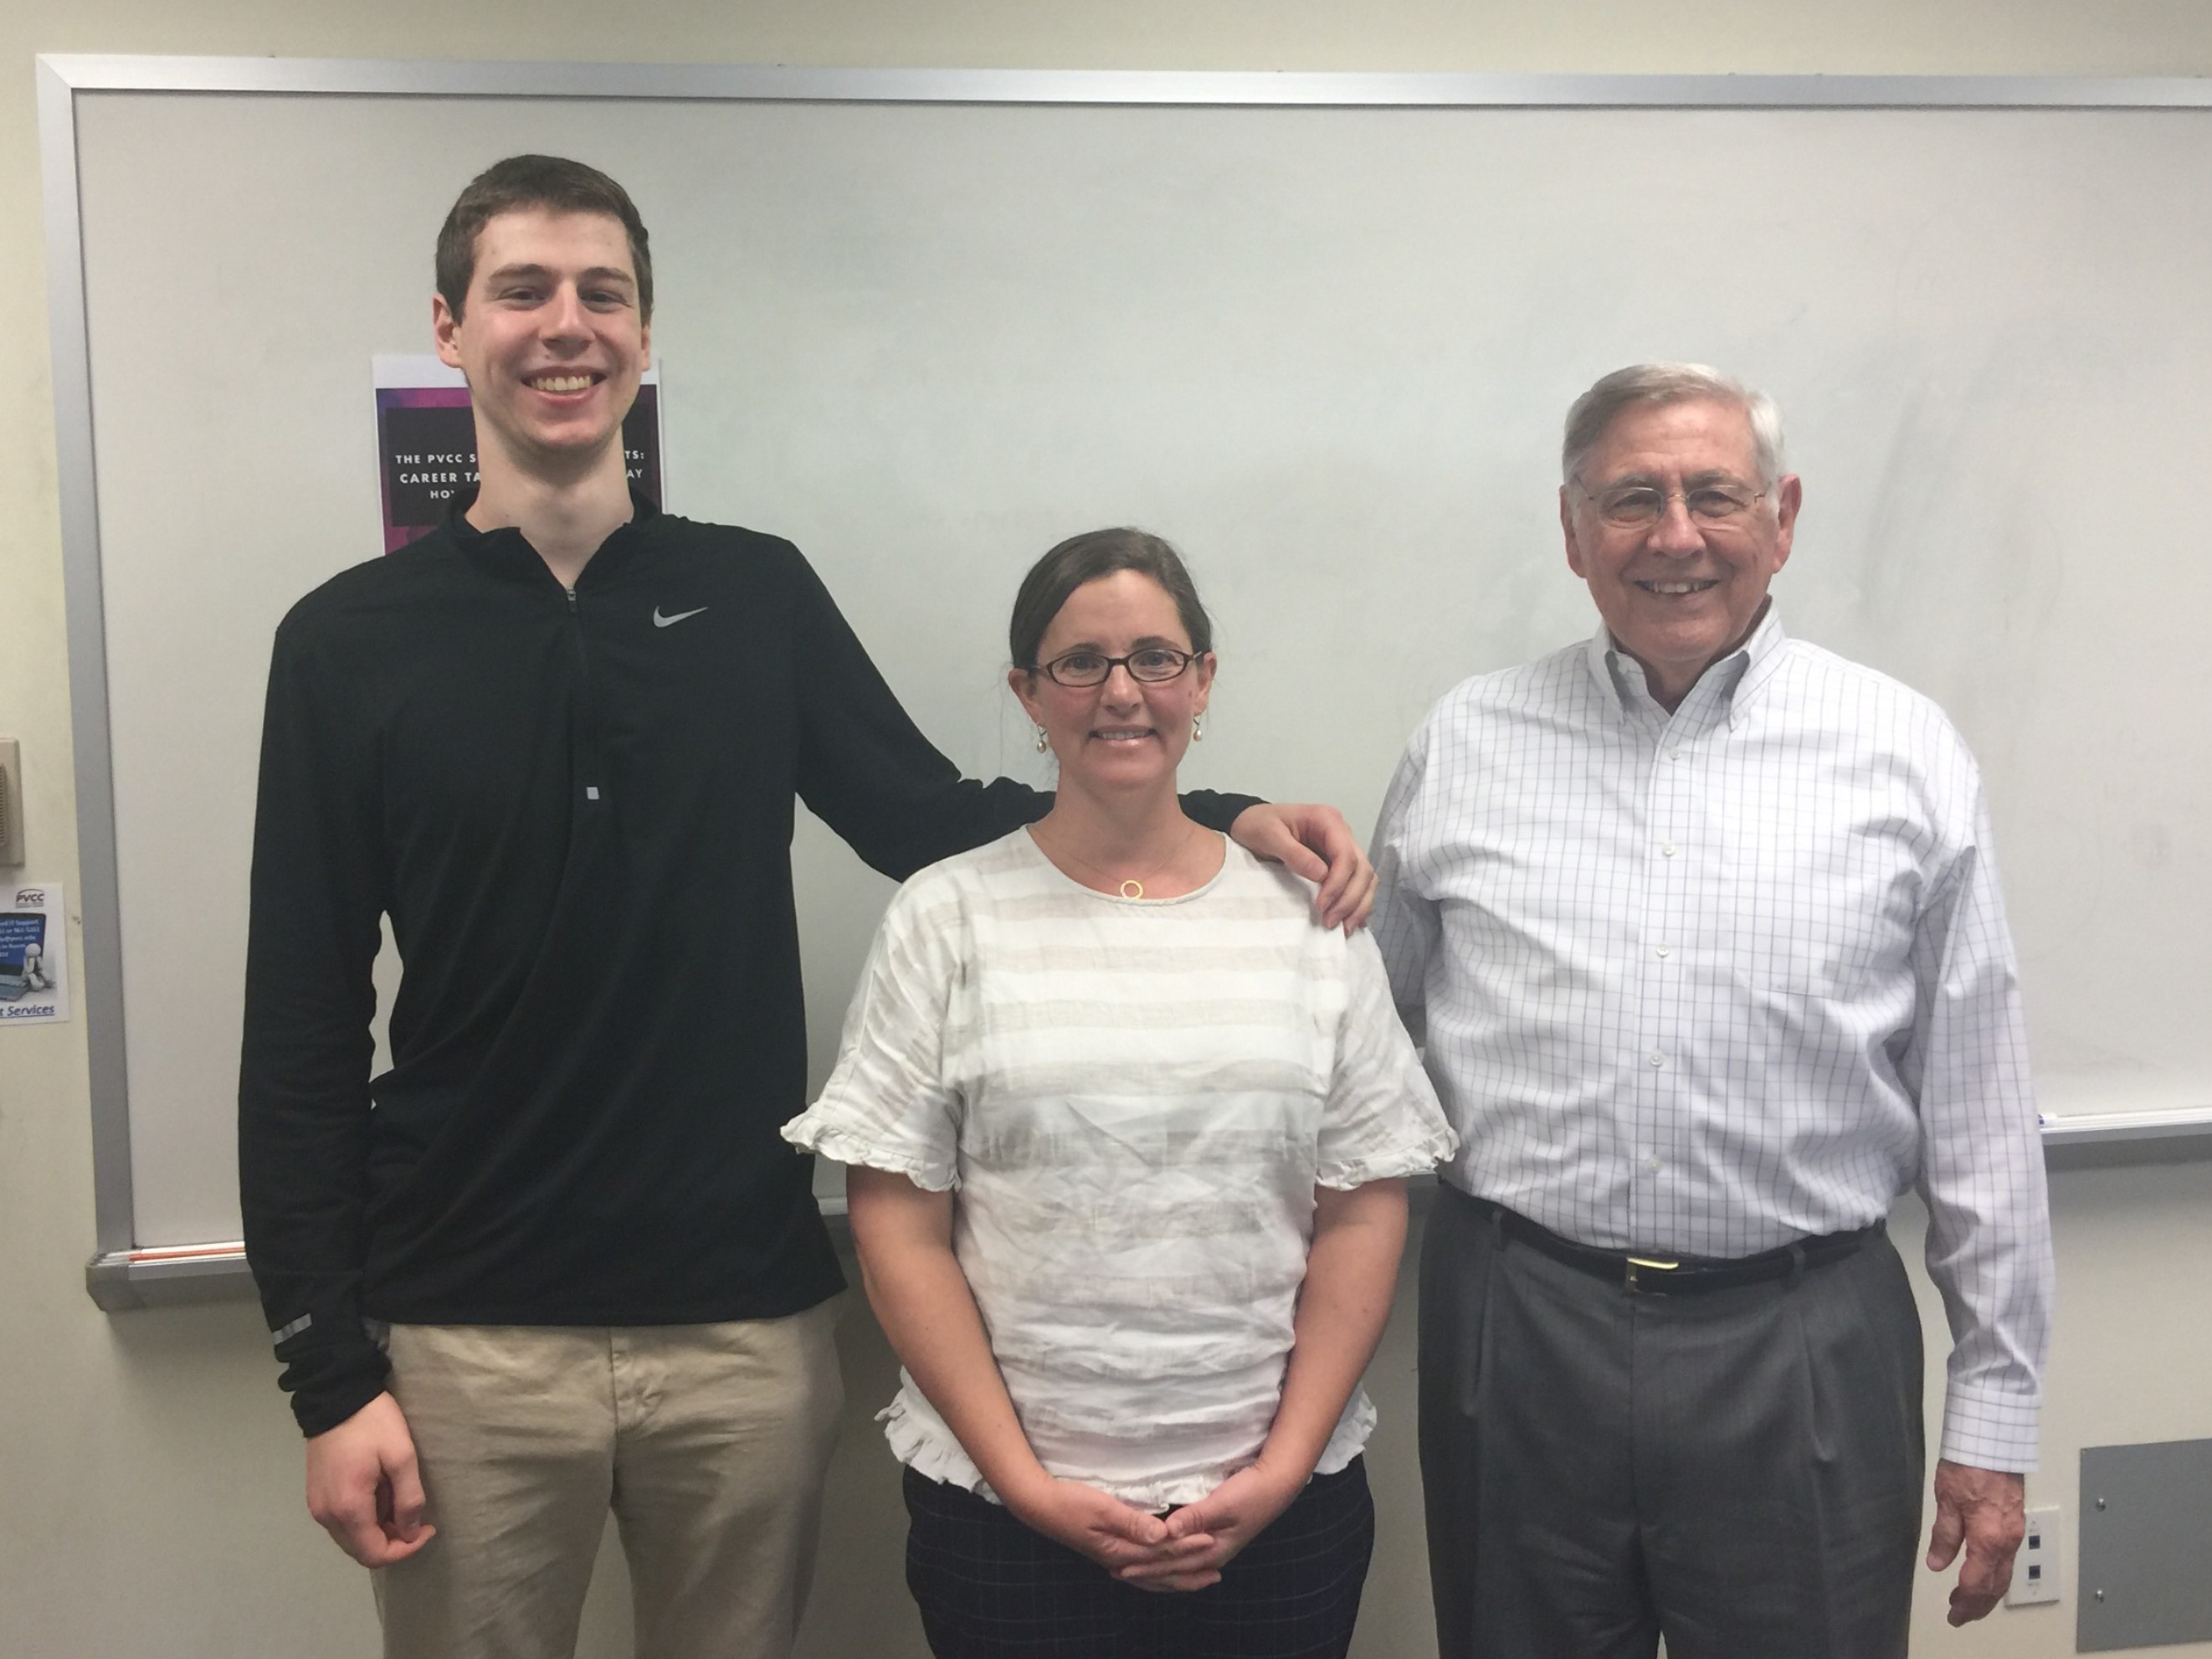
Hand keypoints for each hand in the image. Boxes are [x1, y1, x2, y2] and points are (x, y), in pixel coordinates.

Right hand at [304, 1392, 435, 1566]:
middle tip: (415, 1515)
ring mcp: (317, 1506)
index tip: (428, 1528)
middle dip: (393, 1541)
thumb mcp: (401, 1456)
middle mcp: (326, 1516)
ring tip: (397, 1497)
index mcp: (348, 1508)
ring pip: (351, 1538)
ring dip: (379, 1529)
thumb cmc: (373, 1423)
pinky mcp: (315, 1496)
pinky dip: (364, 1518)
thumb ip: (409, 1499)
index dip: (405, 1549)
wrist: (335, 1396)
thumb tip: (412, 1532)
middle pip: (361, 1551)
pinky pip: (342, 1522)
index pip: (375, 1554)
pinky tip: (379, 1492)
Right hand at [1006, 1476, 1211, 1586]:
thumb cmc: (1070, 1502)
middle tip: (1217, 1574)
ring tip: (1198, 1579)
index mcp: (1120, 1550)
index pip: (1162, 1551)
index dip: (1188, 1546)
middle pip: (1160, 1571)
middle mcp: (1119, 1560)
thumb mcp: (1103, 1508)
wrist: (1039, 1505)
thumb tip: (1164, 1535)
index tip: (1212, 1539)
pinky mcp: (1108, 1551)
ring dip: (1176, 1577)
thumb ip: (1133, 1521)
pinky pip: (1140, 1570)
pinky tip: (1162, 1572)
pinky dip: (1156, 1574)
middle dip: (1188, 1572)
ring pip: (1151, 1576)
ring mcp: (1113, 1557)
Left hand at [1127, 1460, 1307, 1591]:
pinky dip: (1169, 1561)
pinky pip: (1185, 1557)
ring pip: (1179, 1566)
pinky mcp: (1213, 1537)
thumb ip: (1196, 1517)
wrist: (1276, 1486)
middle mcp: (1210, 1554)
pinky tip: (1163, 1561)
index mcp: (1211, 1550)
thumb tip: (1166, 1532)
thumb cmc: (1250, 1493)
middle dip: (1146, 1572)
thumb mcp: (1222, 1503)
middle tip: (1117, 1572)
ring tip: (1134, 1570)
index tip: (1121, 1567)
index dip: (1146, 1566)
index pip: (1172, 1563)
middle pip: (1173, 1570)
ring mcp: (1213, 1547)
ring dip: (1156, 1569)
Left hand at [1227, 803, 1375, 931]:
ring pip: (1365, 878)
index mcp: (1328, 820)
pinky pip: (1357, 883)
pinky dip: (1357, 902)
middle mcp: (1342, 833)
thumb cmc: (1258, 825)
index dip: (1338, 883)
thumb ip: (1295, 854)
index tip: (1322, 906)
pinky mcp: (1338, 862)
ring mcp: (1342, 847)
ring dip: (1357, 904)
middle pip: (1362, 868)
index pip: (1346, 855)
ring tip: (1343, 928)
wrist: (1251, 822)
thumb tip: (1322, 875)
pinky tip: (1350, 920)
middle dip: (1350, 899)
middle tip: (1330, 922)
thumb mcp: (1269, 835)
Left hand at [1924, 1459, 2024, 1624]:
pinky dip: (1996, 1577)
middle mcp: (2006, 1542)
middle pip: (1995, 1586)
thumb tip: (1937, 1564)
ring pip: (2004, 1575)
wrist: (1993, 1441)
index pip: (1975, 1583)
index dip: (1963, 1602)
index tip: (1952, 1614)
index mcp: (1988, 1539)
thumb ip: (1944, 1536)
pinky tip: (1985, 1578)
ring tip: (1971, 1604)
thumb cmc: (1967, 1466)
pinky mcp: (2016, 1524)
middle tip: (1960, 1617)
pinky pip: (2008, 1561)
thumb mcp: (1946, 1501)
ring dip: (1988, 1594)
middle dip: (1978, 1606)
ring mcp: (2015, 1534)